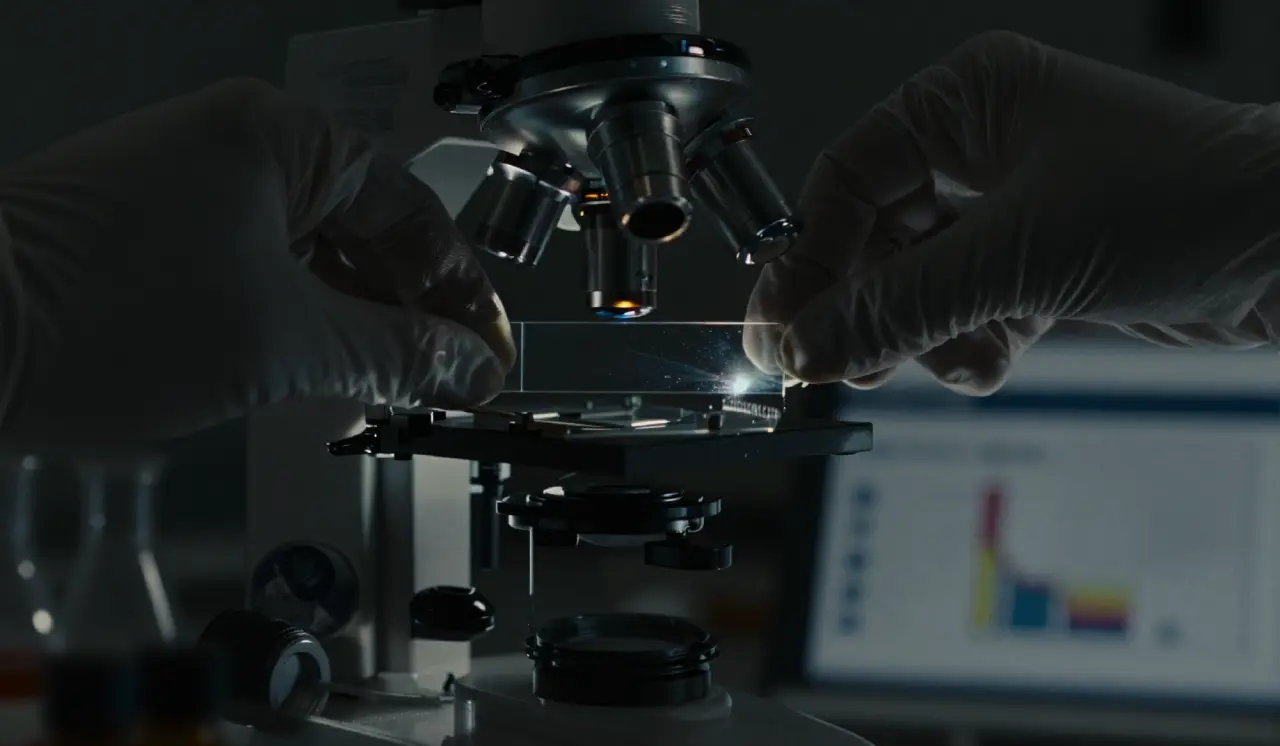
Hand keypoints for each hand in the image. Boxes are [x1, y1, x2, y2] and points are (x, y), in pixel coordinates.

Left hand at [0, 79, 515, 446]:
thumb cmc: (99, 312)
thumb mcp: (283, 343)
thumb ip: (395, 357)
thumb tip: (470, 372)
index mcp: (281, 137)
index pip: (413, 214)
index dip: (465, 296)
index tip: (491, 358)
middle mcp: (239, 148)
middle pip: (368, 232)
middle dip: (415, 313)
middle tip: (452, 382)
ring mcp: (194, 188)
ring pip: (316, 257)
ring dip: (361, 325)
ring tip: (396, 390)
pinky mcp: (160, 235)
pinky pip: (264, 272)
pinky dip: (304, 323)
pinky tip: (328, 374)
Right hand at [745, 31, 1279, 393]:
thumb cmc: (1189, 204)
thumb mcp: (1020, 256)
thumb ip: (899, 306)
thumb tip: (807, 346)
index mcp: (966, 102)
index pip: (846, 180)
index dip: (806, 257)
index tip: (779, 328)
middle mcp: (980, 150)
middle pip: (871, 237)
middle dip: (858, 305)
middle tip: (821, 364)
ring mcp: (1009, 209)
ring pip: (914, 283)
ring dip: (914, 333)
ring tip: (920, 362)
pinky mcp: (1036, 265)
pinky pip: (963, 312)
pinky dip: (966, 345)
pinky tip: (989, 359)